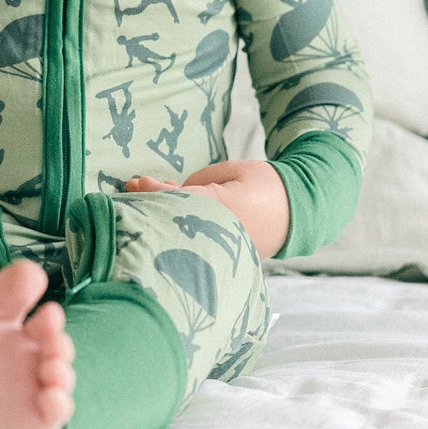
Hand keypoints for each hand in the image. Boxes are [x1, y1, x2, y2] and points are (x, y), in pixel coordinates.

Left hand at [124, 159, 290, 258]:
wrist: (298, 210)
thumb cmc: (264, 184)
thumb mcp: (230, 172)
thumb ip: (199, 183)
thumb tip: (174, 196)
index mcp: (223, 207)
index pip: (179, 200)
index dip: (153, 193)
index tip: (135, 183)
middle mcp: (221, 233)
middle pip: (176, 222)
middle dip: (151, 207)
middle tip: (129, 192)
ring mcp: (224, 248)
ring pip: (184, 235)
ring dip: (163, 218)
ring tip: (144, 200)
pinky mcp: (226, 256)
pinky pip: (196, 242)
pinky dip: (179, 230)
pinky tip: (167, 215)